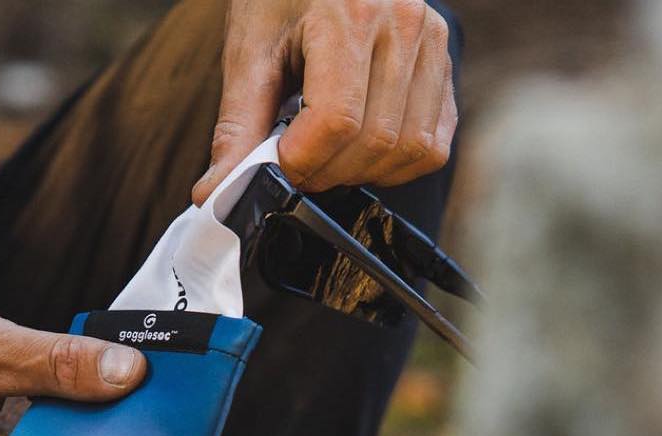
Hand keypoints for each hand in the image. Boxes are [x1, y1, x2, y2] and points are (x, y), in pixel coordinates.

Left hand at [192, 0, 455, 204]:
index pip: (336, 122)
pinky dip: (395, 166)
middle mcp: (403, 24)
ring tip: (327, 155)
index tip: (277, 165)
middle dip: (328, 173)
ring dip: (361, 173)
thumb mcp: (250, 52)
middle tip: (296, 165)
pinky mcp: (444, 67)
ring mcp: (431, 44)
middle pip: (374, 142)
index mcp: (351, 13)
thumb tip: (216, 192)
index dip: (302, 162)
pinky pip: (432, 146)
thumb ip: (237, 127)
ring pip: (409, 150)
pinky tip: (361, 150)